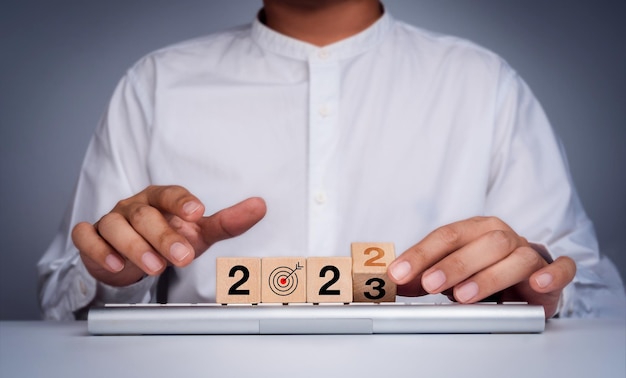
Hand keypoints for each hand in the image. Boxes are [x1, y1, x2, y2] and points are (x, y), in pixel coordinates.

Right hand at [72, 185, 266, 286]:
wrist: (132, 256)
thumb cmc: (167, 237)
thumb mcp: (199, 232)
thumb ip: (227, 222)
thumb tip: (260, 206)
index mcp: (160, 199)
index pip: (169, 194)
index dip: (181, 201)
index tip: (197, 212)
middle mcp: (135, 206)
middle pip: (145, 214)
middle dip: (164, 236)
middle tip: (182, 257)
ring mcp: (111, 220)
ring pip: (116, 226)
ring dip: (135, 247)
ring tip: (154, 267)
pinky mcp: (92, 237)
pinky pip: (88, 237)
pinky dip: (98, 249)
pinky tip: (115, 264)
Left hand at [387, 217, 575, 317]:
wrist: (525, 281)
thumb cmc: (484, 273)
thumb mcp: (451, 274)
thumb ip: (425, 276)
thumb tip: (397, 282)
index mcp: (475, 230)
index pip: (446, 236)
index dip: (421, 254)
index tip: (399, 272)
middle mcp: (502, 236)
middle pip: (480, 243)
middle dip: (453, 265)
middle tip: (430, 285)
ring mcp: (528, 252)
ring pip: (514, 257)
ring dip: (488, 276)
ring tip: (464, 296)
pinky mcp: (553, 272)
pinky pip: (560, 268)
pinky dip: (552, 274)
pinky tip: (537, 284)